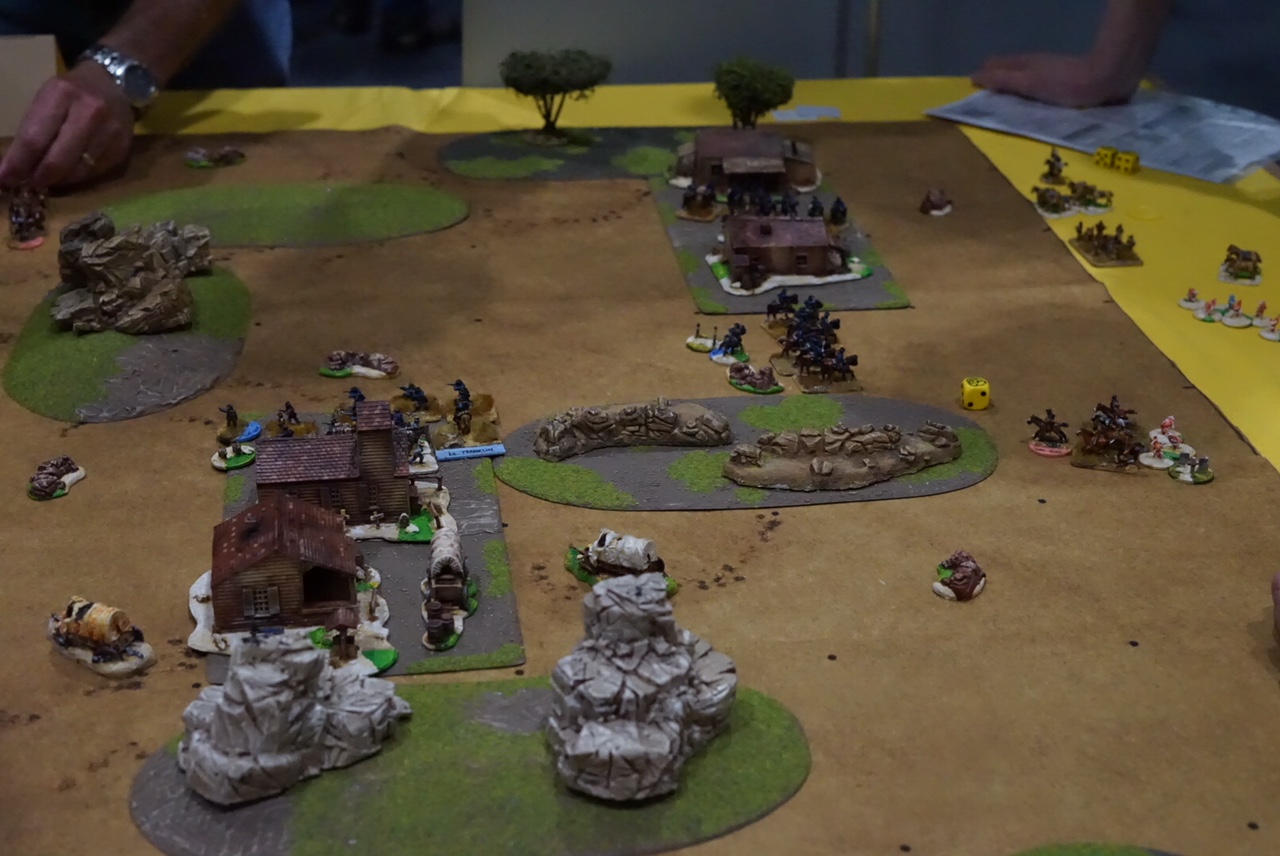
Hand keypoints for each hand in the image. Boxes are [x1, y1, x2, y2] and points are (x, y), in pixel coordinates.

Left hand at [0, 61, 134, 190]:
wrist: (114, 84)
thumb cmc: (71, 92)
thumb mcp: (47, 99)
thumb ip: (33, 130)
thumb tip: (16, 166)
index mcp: (62, 94)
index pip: (35, 137)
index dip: (18, 162)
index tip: (5, 179)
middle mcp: (90, 112)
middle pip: (58, 159)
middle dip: (39, 176)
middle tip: (30, 184)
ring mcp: (110, 132)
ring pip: (78, 170)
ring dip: (59, 179)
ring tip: (49, 176)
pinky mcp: (122, 148)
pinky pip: (94, 172)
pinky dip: (78, 176)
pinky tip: (71, 170)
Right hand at [971, 53, 1137, 108]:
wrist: (1107, 80)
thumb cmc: (1065, 84)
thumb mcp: (1028, 83)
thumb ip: (1002, 81)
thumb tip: (974, 76)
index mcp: (1024, 64)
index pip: (994, 67)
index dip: (982, 79)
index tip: (972, 98)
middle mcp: (1035, 67)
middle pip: (1009, 74)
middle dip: (996, 86)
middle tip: (985, 109)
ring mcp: (1052, 75)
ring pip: (1025, 82)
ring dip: (1014, 94)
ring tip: (1006, 114)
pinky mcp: (1067, 87)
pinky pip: (1042, 93)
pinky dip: (1032, 100)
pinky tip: (1034, 113)